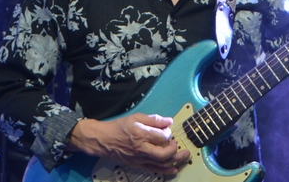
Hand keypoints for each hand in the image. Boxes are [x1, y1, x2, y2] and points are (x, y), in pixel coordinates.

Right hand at [68, 113, 190, 174]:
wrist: (103, 140)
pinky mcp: (137, 164)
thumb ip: (154, 119)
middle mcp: (141, 149)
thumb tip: (168, 121)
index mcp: (141, 135)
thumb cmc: (119, 127)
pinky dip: (165, 170)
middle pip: (163, 153)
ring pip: (160, 163)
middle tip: (176, 142)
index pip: (162, 137)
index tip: (167, 129)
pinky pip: (153, 169)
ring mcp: (139, 159)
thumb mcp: (136, 118)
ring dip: (175, 160)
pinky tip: (174, 169)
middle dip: (174, 148)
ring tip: (185, 156)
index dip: (168, 132)